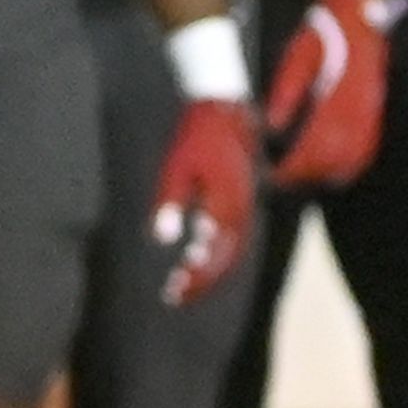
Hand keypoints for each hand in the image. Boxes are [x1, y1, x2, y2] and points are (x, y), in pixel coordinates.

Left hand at [150, 96, 258, 306]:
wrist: (223, 111)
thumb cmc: (195, 138)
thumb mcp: (176, 168)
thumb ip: (170, 203)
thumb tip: (162, 239)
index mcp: (227, 206)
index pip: (215, 256)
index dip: (197, 278)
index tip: (174, 291)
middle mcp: (241, 211)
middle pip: (226, 260)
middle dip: (202, 281)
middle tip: (175, 296)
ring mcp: (245, 207)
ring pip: (233, 252)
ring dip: (210, 271)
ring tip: (182, 284)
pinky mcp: (242, 202)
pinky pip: (234, 239)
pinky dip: (217, 255)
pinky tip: (196, 258)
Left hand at [266, 0, 395, 189]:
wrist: (357, 13)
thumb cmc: (323, 35)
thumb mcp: (295, 60)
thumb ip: (284, 96)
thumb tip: (271, 129)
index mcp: (335, 100)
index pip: (312, 149)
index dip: (292, 168)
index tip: (274, 174)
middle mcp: (356, 112)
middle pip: (332, 162)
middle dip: (307, 175)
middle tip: (285, 178)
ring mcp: (369, 113)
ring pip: (352, 160)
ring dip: (328, 174)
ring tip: (306, 175)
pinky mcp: (374, 111)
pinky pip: (365, 149)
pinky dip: (348, 164)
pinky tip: (333, 165)